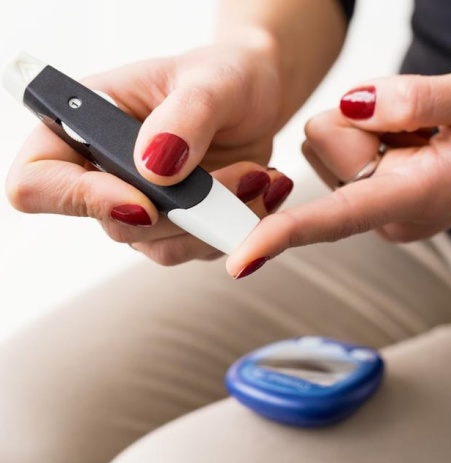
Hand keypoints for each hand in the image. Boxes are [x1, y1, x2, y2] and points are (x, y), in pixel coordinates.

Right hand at [6, 44, 292, 264]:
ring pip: (162, 245)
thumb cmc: (225, 76)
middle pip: (115, 224)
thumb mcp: (210, 81)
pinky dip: (235, 229)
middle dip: (186, 211)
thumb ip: (184, 117)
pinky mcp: (178, 223)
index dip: (80, 200)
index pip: (38, 183)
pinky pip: (198, 247)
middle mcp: (104, 173)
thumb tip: (154, 170)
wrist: (257, 96)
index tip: (145, 199)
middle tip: (245, 177)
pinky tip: (261, 190)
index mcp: (83, 125)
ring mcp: (141, 204)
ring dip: (218, 223)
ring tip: (260, 178)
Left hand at [226, 64, 450, 276]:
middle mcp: (390, 214)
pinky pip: (343, 146)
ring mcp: (381, 207)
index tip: (240, 261)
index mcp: (419, 198)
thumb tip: (354, 106)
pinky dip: (374, 131)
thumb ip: (421, 99)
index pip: (338, 217)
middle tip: (428, 122)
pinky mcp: (376, 192)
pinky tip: (417, 139)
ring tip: (429, 133)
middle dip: (364, 120)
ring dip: (373, 124)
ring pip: (329, 144)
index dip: (286, 235)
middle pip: (325, 148)